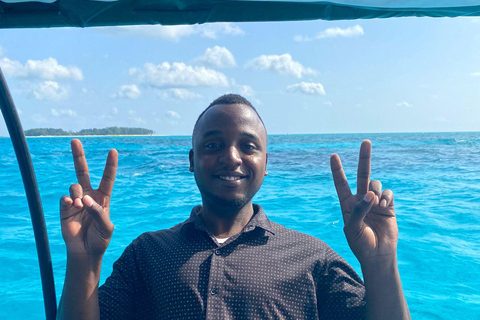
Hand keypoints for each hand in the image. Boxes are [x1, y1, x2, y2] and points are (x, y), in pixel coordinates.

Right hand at [60, 139, 117, 257]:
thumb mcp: (106, 227)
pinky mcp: (65, 209)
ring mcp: (76, 201)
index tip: (113, 151)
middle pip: (82, 172)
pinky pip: (64, 199)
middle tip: (74, 141)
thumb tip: (85, 200)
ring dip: (77, 195)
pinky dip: (68, 201)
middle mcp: (89, 196)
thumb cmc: (100, 239)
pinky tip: (71, 205)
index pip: (107, 178)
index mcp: (103, 198)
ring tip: (80, 206)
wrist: (85, 252)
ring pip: (74, 187)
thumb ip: (98, 212)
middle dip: (78, 156)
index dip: (110, 165)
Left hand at [330, 140, 397, 265]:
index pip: (341, 183)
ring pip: (375, 184)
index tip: (334, 156)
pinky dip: (386, 197)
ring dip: (376, 191)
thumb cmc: (360, 244)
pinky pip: (388, 194)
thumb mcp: (352, 228)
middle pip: (361, 175)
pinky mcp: (389, 207)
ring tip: (376, 204)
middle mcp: (361, 200)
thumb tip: (369, 195)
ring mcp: (375, 202)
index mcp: (347, 204)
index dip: (338, 170)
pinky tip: (384, 207)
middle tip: (366, 141)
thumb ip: (358, 210)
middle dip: (364, 158)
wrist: (378, 255)